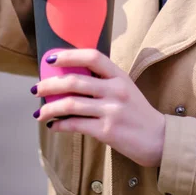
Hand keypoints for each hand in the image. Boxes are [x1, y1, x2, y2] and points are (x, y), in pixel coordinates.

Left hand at [32, 49, 165, 167]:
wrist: (159, 139)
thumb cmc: (138, 113)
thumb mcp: (126, 89)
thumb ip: (104, 81)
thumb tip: (71, 79)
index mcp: (120, 76)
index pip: (93, 57)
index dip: (70, 55)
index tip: (51, 59)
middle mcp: (116, 90)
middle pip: (75, 81)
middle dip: (50, 84)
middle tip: (37, 89)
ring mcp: (112, 110)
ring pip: (71, 104)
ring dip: (50, 108)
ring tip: (39, 113)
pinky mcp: (107, 131)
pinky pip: (75, 125)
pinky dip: (60, 124)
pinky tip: (53, 125)